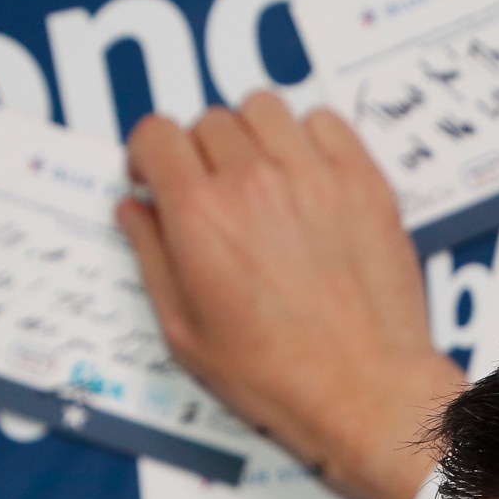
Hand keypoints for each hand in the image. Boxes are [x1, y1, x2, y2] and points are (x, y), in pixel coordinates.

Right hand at [118, 92, 463, 498]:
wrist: (364, 390)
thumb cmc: (278, 376)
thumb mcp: (185, 332)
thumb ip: (152, 258)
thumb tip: (134, 210)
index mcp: (200, 215)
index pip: (155, 133)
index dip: (147, 152)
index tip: (155, 173)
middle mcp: (253, 181)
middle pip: (207, 121)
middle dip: (198, 152)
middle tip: (210, 192)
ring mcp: (313, 174)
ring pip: (262, 107)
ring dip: (250, 134)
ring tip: (257, 175)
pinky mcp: (362, 180)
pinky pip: (324, 119)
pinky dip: (306, 135)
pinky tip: (304, 173)